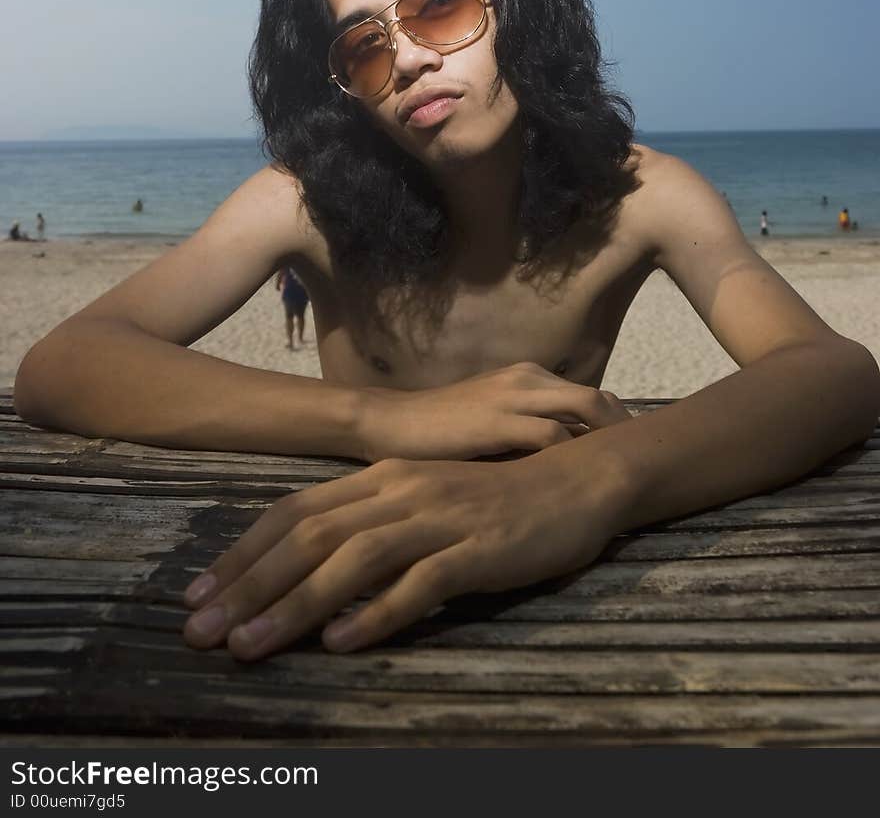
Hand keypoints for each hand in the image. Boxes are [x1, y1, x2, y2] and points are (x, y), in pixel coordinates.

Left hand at [182, 437, 631, 660]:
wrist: (576, 483)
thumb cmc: (493, 499)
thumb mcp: (421, 501)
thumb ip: (369, 528)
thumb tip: (306, 576)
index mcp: (380, 479)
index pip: (294, 513)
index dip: (242, 553)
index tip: (198, 594)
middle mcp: (400, 491)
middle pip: (310, 537)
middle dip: (249, 586)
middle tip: (201, 631)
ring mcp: (438, 518)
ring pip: (352, 560)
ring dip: (295, 605)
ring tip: (252, 645)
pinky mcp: (476, 549)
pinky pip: (418, 583)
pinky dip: (375, 613)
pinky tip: (340, 642)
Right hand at [356, 362, 632, 461]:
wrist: (387, 424)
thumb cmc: (437, 433)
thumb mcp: (491, 425)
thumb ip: (526, 436)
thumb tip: (566, 466)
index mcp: (528, 377)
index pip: (590, 396)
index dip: (616, 426)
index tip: (633, 458)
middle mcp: (528, 378)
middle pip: (599, 399)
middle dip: (624, 433)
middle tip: (641, 470)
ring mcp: (513, 396)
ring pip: (585, 409)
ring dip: (608, 442)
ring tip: (623, 478)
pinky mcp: (498, 421)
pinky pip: (553, 436)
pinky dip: (574, 457)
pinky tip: (582, 485)